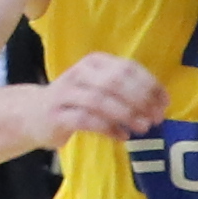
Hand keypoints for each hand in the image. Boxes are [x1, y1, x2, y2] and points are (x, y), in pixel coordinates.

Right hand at [39, 50, 167, 140]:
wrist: (33, 114)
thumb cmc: (77, 101)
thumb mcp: (100, 88)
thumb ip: (127, 91)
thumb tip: (161, 102)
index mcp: (94, 62)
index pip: (127, 68)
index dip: (150, 85)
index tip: (164, 104)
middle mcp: (79, 73)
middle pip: (115, 82)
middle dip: (140, 100)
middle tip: (155, 118)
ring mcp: (65, 93)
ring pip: (100, 100)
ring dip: (126, 114)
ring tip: (143, 128)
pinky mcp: (56, 115)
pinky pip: (86, 120)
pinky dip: (108, 129)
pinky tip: (122, 136)